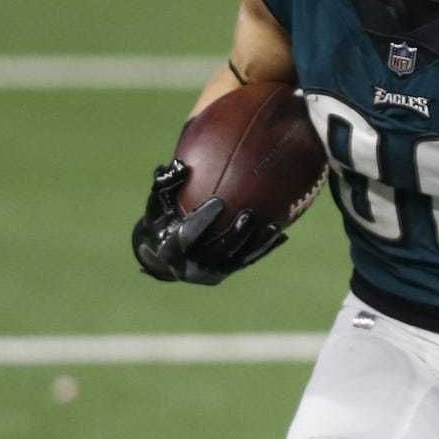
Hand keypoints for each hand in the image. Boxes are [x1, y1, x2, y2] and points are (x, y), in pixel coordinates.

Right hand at [131, 158, 285, 284]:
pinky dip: (263, 248)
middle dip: (235, 234)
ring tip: (273, 226)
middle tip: (250, 214)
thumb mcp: (156, 203)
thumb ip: (165, 185)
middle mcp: (189, 267)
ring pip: (237, 260)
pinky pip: (247, 260)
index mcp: (169, 250)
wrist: (161, 255)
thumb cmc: (160, 219)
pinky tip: (281, 234)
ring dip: (256, 244)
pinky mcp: (224, 273)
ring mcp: (209, 273)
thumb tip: (180, 165)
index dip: (203, 219)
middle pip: (217, 251)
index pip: (188, 236)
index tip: (218, 201)